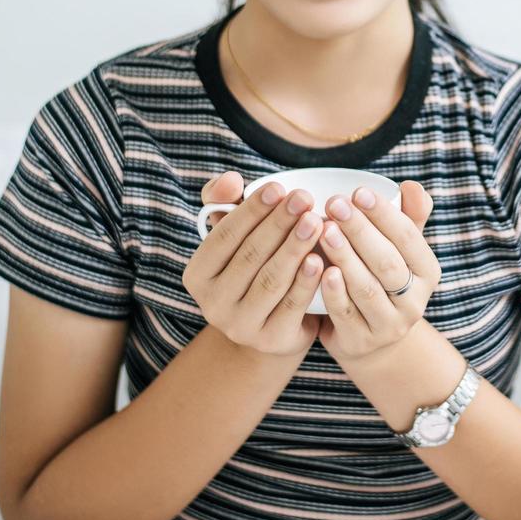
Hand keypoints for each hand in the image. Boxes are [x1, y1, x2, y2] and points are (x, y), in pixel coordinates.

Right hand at [183, 171, 326, 357]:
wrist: (271, 326)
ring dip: (295, 248)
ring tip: (316, 222)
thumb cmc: (253, 267)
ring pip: (271, 280)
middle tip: (304, 199)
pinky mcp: (271, 340)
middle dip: (279, 224)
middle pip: (250, 256)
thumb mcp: (235, 235)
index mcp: (197, 275)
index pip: (224, 236)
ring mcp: (240, 326)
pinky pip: (292, 306)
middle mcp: (213, 304)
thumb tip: (231, 179)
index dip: (252, 210)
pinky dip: (307, 281)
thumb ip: (225, 201)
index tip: (279, 187)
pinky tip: (322, 259)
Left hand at [316, 180, 439, 362]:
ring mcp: (389, 325)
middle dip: (360, 231)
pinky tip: (321, 269)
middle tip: (334, 204)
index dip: (383, 214)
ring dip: (344, 256)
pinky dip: (334, 290)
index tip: (358, 192)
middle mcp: (414, 301)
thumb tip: (411, 186)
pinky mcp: (361, 341)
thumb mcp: (398, 251)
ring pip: (366, 288)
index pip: (408, 238)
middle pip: (387, 262)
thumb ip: (407, 218)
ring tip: (324, 230)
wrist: (370, 340)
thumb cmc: (381, 280)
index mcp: (427, 272)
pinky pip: (345, 313)